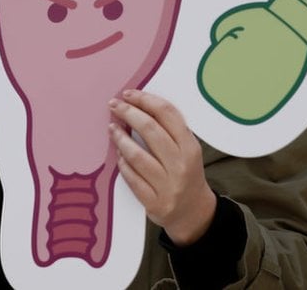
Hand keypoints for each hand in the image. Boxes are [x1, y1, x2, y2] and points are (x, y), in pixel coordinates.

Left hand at [109, 89, 215, 245]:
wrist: (194, 212)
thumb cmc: (186, 173)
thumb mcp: (187, 150)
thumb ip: (169, 131)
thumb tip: (138, 106)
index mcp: (190, 147)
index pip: (167, 114)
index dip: (145, 100)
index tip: (129, 94)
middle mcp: (180, 164)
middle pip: (150, 129)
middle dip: (129, 113)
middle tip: (114, 105)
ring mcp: (167, 185)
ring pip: (137, 155)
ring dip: (120, 138)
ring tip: (112, 128)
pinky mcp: (154, 202)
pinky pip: (131, 178)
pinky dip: (122, 163)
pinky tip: (118, 154)